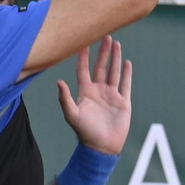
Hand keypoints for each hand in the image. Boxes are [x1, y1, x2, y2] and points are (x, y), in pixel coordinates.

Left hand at [57, 36, 132, 154]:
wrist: (101, 147)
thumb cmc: (84, 132)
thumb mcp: (72, 115)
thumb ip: (64, 98)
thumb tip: (58, 81)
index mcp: (85, 92)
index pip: (84, 70)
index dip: (83, 57)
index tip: (84, 42)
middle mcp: (98, 91)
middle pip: (100, 67)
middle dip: (103, 52)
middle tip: (106, 36)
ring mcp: (111, 95)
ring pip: (113, 72)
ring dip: (115, 58)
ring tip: (116, 43)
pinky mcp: (123, 101)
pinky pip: (125, 84)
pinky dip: (127, 73)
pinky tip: (127, 62)